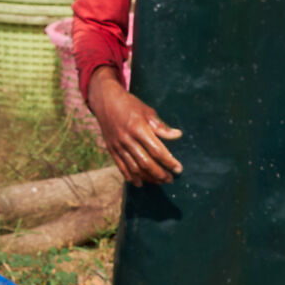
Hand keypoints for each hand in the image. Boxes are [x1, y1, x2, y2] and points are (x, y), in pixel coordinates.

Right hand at [88, 69, 184, 183]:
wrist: (106, 101)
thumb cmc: (130, 105)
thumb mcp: (147, 111)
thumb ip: (161, 126)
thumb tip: (177, 135)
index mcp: (138, 128)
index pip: (157, 150)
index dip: (169, 162)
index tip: (178, 168)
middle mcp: (127, 139)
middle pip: (146, 163)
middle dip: (160, 173)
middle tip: (170, 178)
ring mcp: (118, 146)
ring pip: (134, 168)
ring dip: (148, 178)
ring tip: (160, 181)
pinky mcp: (112, 149)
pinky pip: (122, 167)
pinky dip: (131, 177)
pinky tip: (140, 183)